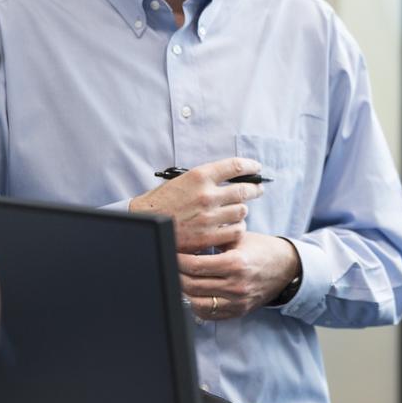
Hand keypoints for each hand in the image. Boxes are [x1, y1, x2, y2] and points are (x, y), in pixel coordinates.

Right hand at [129, 157, 263, 253]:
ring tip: (238, 211)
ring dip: (242, 211)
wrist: (144, 223)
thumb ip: (207, 179)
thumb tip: (233, 177)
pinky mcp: (208, 236)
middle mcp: (206, 195)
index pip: (235, 166)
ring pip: (242, 211)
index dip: (251, 166)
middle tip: (257, 190)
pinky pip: (236, 231)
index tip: (257, 168)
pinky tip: (232, 227)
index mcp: (199, 176)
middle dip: (255, 189)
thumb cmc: (162, 201)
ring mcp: (208, 217)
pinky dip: (237, 229)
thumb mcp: (182, 181)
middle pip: (245, 190)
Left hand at [178, 232, 301, 319]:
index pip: (195, 266)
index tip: (170, 253)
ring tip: (179, 280)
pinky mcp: (238, 311)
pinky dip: (196, 304)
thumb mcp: (239, 238)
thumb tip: (185, 237)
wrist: (287, 267)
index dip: (177, 260)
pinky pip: (208, 314)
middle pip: (191, 285)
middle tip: (169, 265)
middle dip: (176, 274)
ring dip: (183, 291)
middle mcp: (236, 285)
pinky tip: (194, 293)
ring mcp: (237, 301)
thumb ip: (214, 240)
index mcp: (236, 263)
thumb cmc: (260, 249)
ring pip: (196, 302)